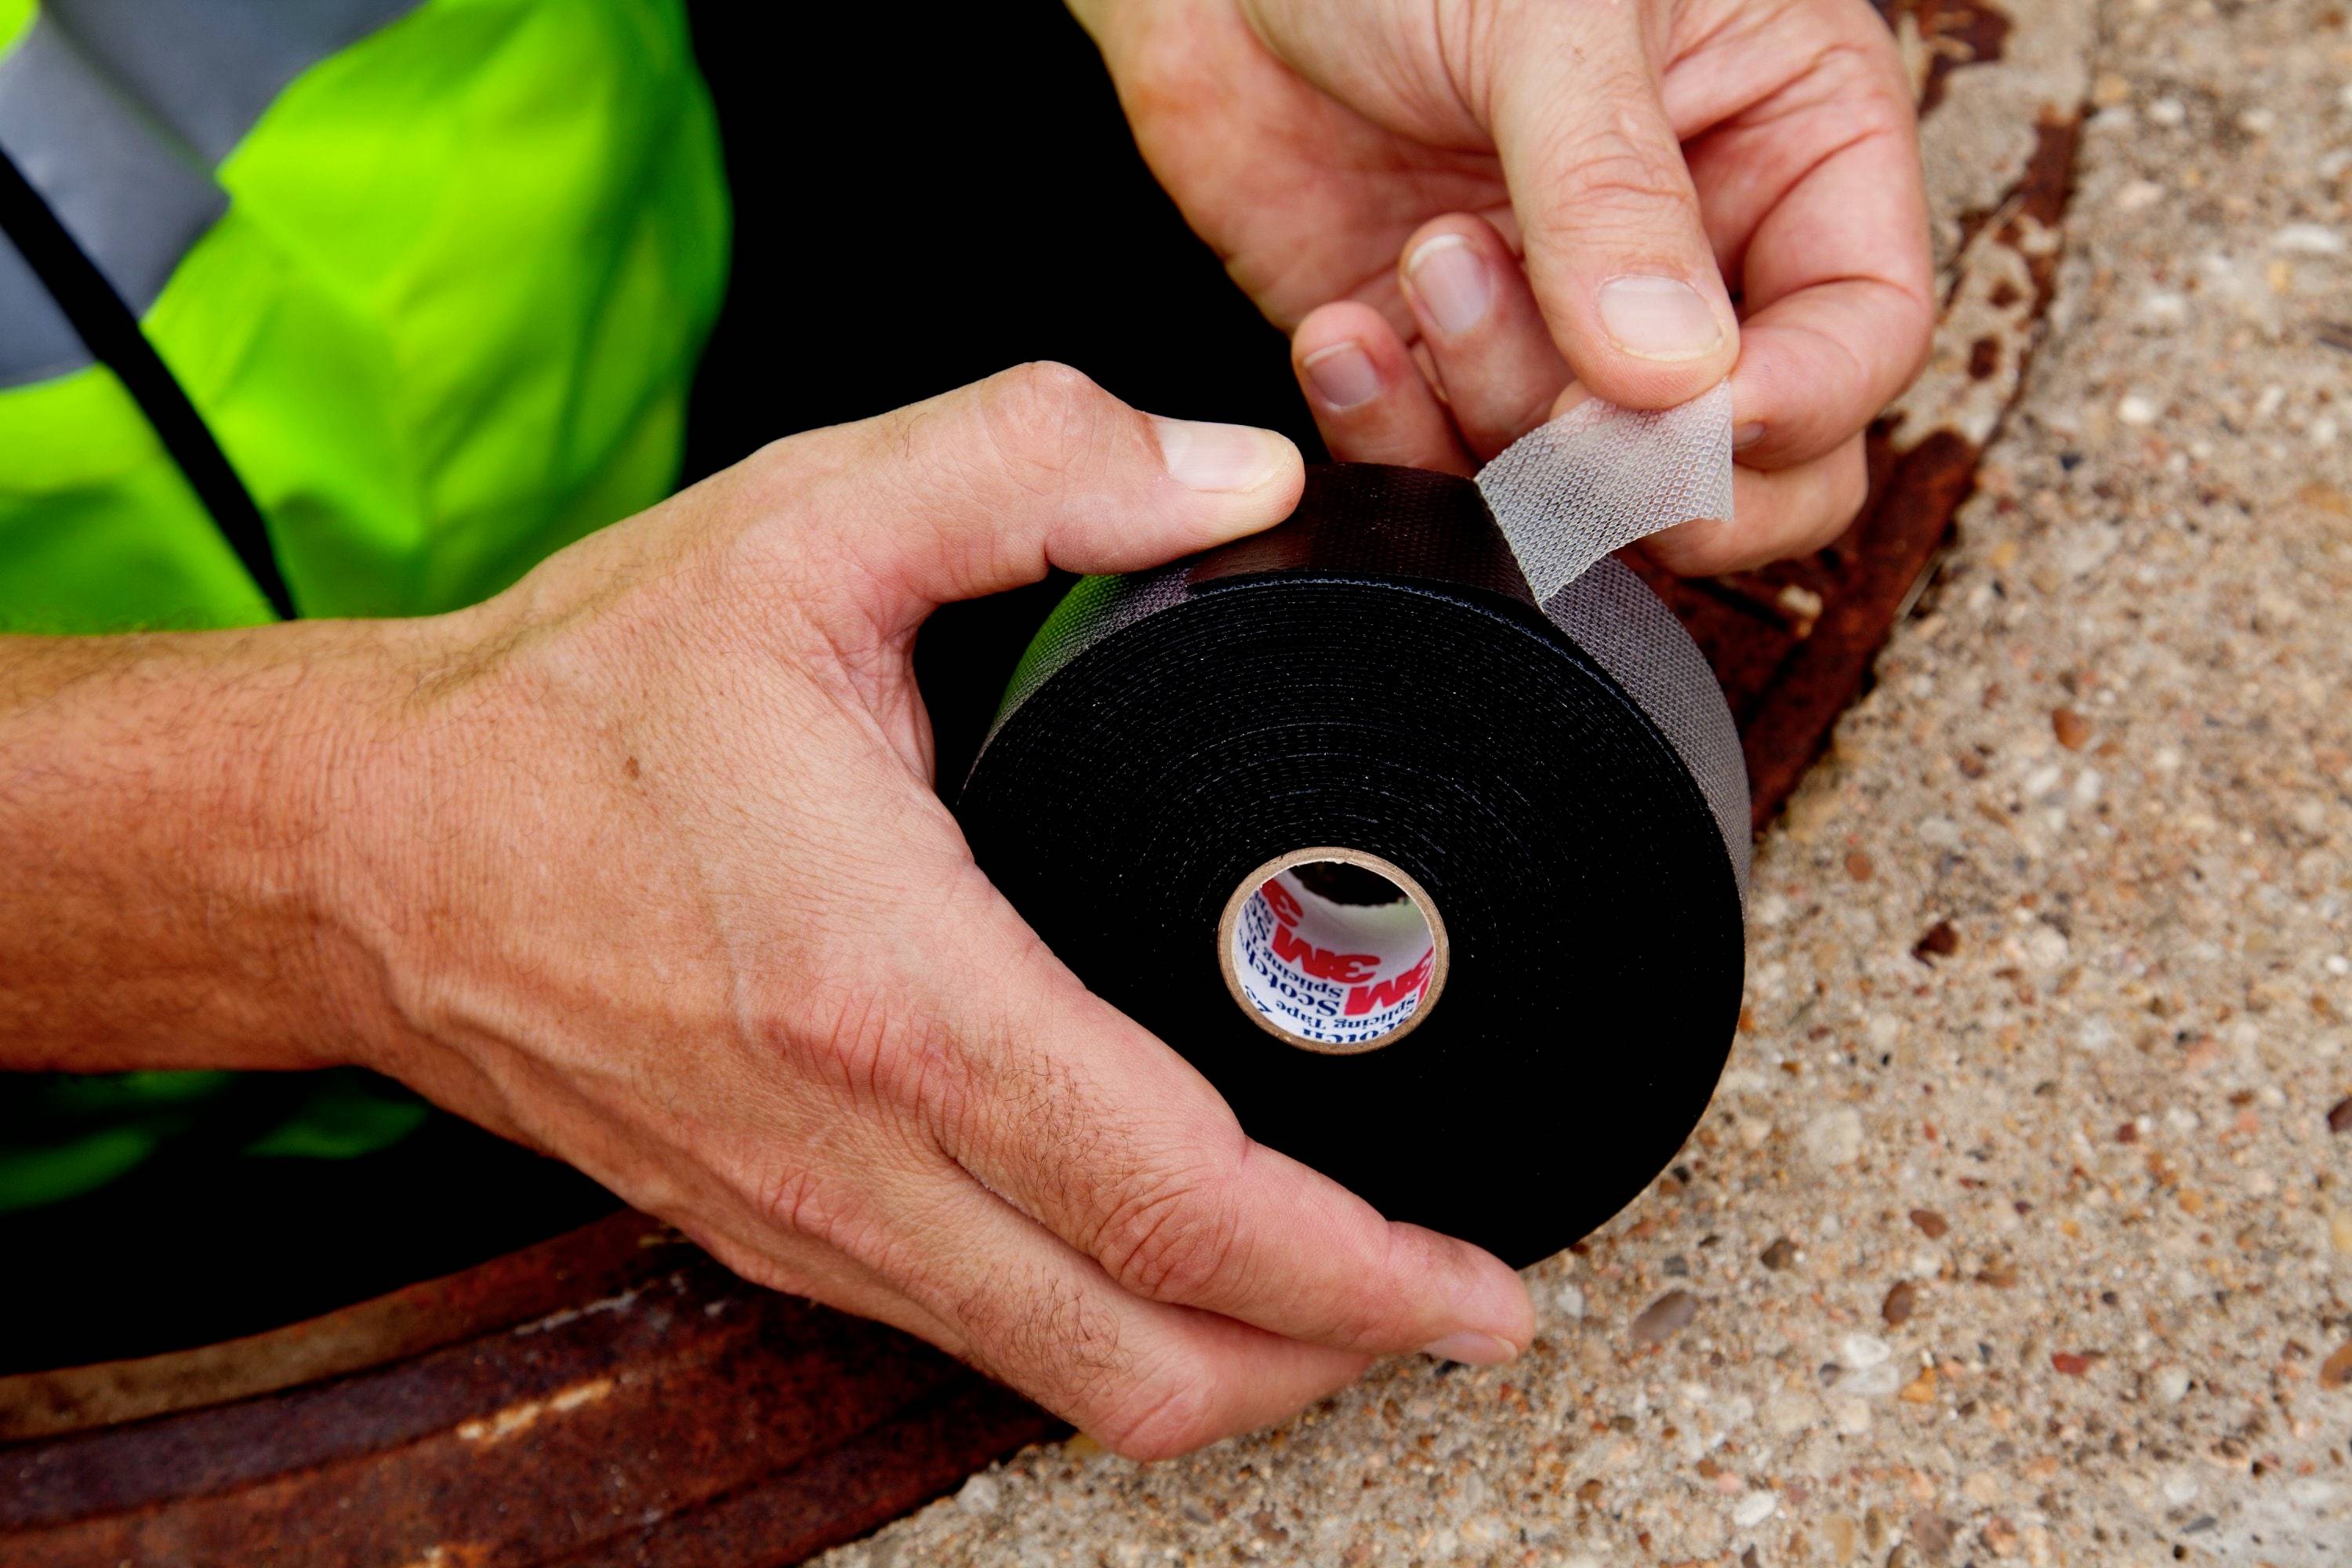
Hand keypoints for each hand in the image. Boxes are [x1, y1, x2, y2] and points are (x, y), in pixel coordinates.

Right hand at [319, 366, 1534, 1457]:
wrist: (362, 846)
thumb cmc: (574, 702)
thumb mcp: (806, 521)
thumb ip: (1037, 464)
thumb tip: (1248, 480)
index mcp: (894, 990)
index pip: (1179, 1202)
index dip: (1368, 1273)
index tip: (1490, 1286)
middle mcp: (857, 1154)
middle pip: (1154, 1363)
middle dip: (1339, 1360)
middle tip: (1461, 1302)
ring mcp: (812, 1223)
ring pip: (1075, 1385)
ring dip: (1237, 1361)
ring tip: (1356, 1290)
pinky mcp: (776, 1235)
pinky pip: (987, 1340)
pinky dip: (1118, 1332)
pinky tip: (1177, 1255)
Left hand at [1071, 0, 1933, 571]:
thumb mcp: (1550, 13)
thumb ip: (1612, 190)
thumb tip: (1677, 379)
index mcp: (1792, 139)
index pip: (1862, 335)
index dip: (1792, 405)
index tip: (1686, 415)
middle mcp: (1699, 256)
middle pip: (1763, 470)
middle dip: (1658, 475)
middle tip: (1559, 412)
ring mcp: (1565, 333)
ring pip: (1598, 496)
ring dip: (1500, 420)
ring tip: (1428, 259)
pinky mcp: (1437, 377)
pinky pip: (1446, 479)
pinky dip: (1394, 442)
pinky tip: (1341, 334)